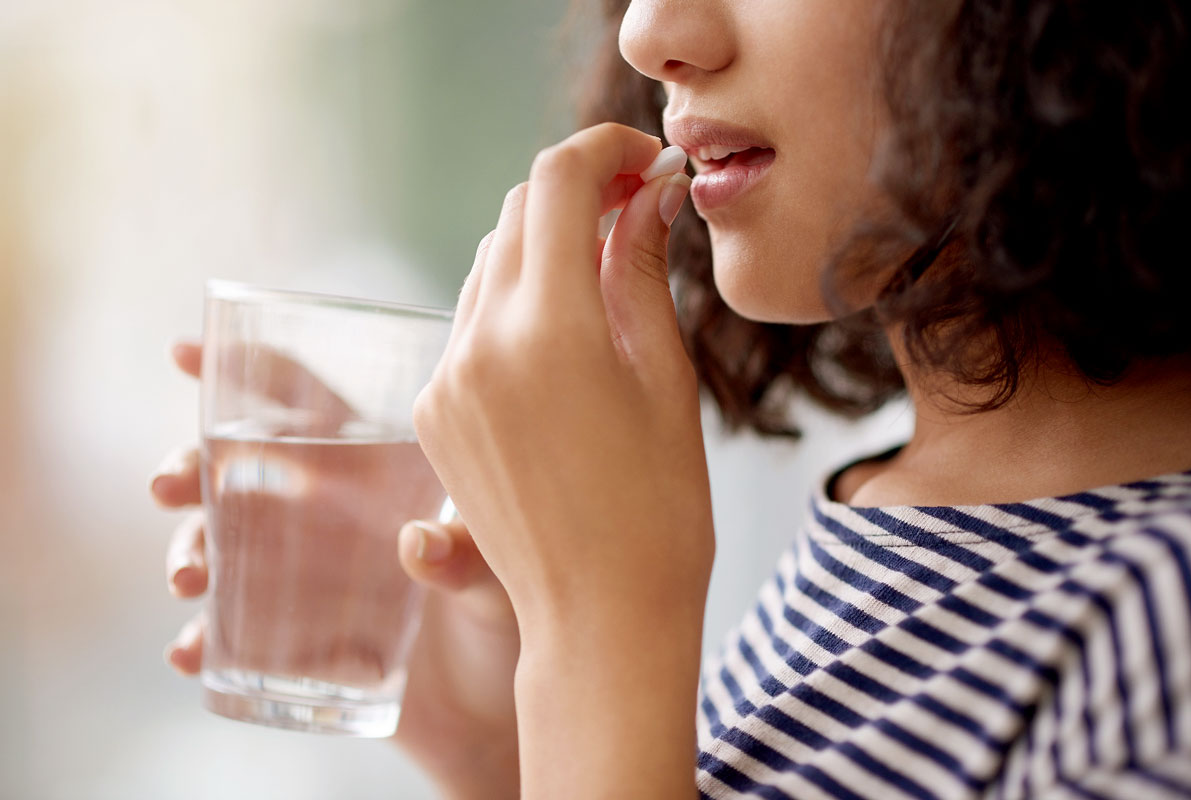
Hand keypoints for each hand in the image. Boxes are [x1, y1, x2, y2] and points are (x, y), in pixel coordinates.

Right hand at [153, 342, 520, 799]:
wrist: (498, 708)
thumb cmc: (512, 614)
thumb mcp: (503, 577)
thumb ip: (471, 556)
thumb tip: (416, 546)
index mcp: (375, 472)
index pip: (306, 404)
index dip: (246, 372)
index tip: (186, 354)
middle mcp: (329, 516)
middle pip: (239, 470)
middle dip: (189, 466)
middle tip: (168, 484)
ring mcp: (303, 577)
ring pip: (219, 545)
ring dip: (188, 550)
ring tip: (188, 577)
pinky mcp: (291, 641)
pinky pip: (228, 633)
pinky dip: (199, 639)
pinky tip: (191, 652)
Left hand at [413, 123, 712, 798]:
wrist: (600, 617)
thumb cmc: (659, 509)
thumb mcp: (664, 378)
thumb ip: (642, 269)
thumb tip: (648, 190)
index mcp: (550, 331)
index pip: (559, 182)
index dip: (605, 150)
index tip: (644, 160)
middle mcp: (480, 345)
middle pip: (517, 212)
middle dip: (576, 194)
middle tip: (635, 208)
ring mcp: (446, 379)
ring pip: (489, 265)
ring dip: (544, 248)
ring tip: (604, 278)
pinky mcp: (433, 412)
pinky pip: (469, 322)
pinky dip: (514, 304)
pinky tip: (562, 340)